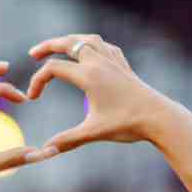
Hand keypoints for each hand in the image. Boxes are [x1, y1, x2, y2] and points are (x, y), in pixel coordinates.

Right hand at [27, 33, 183, 153]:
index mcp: (89, 76)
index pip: (53, 68)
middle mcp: (100, 63)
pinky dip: (90, 45)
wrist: (159, 117)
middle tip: (32, 54)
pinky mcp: (123, 66)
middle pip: (68, 43)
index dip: (37, 82)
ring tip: (58, 47)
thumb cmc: (128, 124)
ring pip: (87, 40)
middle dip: (48, 46)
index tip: (33, 99)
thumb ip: (67, 140)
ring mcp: (113, 61)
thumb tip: (44, 151)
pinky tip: (89, 52)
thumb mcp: (93, 132)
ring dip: (70, 40)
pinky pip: (104, 46)